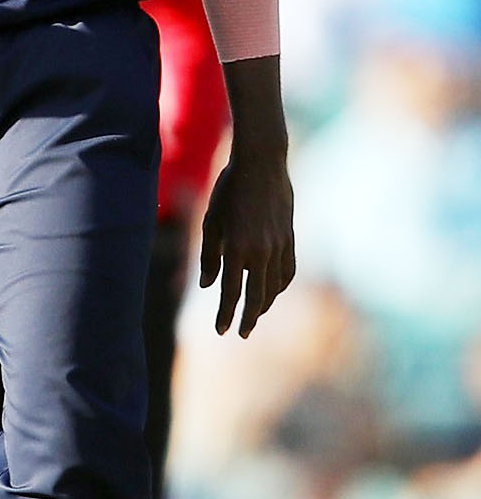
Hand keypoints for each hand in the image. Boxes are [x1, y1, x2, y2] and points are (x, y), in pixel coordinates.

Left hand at [199, 153, 295, 337]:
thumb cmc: (229, 190)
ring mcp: (279, 246)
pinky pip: (287, 271)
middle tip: (242, 333)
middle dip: (248, 318)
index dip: (225, 313)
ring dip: (264, 304)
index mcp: (237, 247)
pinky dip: (280, 286)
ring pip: (274, 286)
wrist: (262, 164)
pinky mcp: (290, 239)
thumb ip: (210, 255)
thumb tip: (207, 284)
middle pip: (256, 296)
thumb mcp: (212, 220)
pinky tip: (273, 291)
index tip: (221, 330)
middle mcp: (261, 251)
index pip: (231, 292)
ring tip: (255, 315)